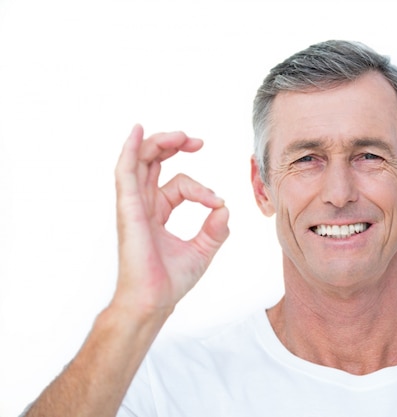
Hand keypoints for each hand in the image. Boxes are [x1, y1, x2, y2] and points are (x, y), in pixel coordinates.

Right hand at [111, 124, 228, 317]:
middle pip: (153, 163)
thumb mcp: (203, 250)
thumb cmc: (170, 281)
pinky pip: (125, 173)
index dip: (202, 189)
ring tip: (180, 136)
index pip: (180, 185)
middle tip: (198, 142)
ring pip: (141, 162)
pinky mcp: (128, 209)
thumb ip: (216, 229)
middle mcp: (143, 205)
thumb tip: (225, 207)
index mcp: (158, 212)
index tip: (216, 204)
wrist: (154, 301)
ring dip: (159, 143)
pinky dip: (130, 150)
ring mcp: (133, 206)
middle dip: (174, 146)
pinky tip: (138, 132)